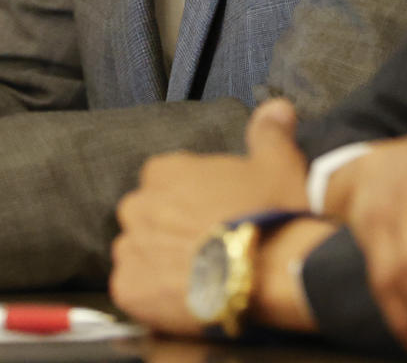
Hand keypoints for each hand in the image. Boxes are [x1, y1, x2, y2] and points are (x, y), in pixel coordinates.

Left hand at [111, 99, 311, 334]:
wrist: (273, 271)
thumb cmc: (273, 213)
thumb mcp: (278, 164)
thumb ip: (268, 132)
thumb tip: (277, 107)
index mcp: (163, 171)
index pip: (162, 183)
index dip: (186, 202)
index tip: (210, 216)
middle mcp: (138, 206)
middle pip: (146, 219)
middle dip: (166, 232)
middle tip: (203, 249)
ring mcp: (130, 249)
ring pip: (138, 256)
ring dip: (158, 265)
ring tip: (195, 279)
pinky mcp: (128, 290)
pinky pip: (132, 291)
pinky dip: (152, 297)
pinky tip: (183, 300)